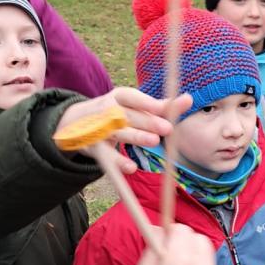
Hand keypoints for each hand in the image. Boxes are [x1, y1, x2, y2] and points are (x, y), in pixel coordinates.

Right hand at [56, 88, 192, 172]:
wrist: (75, 122)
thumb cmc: (117, 112)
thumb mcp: (135, 106)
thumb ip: (161, 106)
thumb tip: (189, 99)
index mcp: (119, 97)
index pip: (132, 97)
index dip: (147, 102)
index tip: (164, 108)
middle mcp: (108, 111)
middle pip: (130, 116)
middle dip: (148, 122)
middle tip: (168, 128)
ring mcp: (100, 129)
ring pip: (120, 133)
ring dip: (136, 137)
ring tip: (154, 141)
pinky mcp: (95, 148)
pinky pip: (107, 156)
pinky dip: (118, 162)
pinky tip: (131, 168)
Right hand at [126, 224, 226, 264]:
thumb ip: (151, 253)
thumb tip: (159, 233)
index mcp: (179, 264)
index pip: (182, 230)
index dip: (170, 233)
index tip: (163, 242)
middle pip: (200, 241)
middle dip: (186, 244)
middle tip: (170, 259)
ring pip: (208, 261)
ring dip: (194, 264)